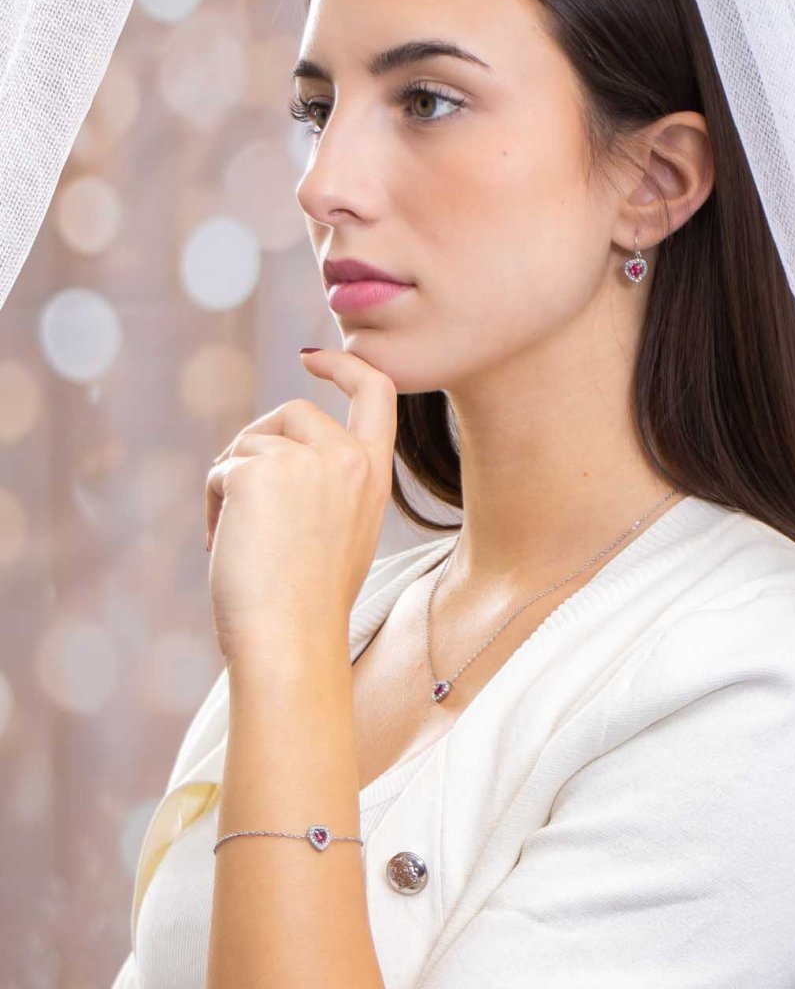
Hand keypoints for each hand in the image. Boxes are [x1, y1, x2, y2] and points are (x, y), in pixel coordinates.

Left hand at [204, 349, 396, 673]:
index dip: (347, 365)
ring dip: (232, 479)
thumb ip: (327, 482)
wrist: (293, 640)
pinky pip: (222, 469)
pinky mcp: (258, 470)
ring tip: (236, 536)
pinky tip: (221, 544)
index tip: (317, 358)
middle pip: (293, 413)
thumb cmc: (312, 601)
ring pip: (251, 442)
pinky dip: (212, 504)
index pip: (378, 392)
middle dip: (261, 442)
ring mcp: (305, 461)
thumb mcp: (342, 529)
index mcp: (374, 474)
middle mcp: (346, 457)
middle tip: (242, 494)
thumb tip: (273, 452)